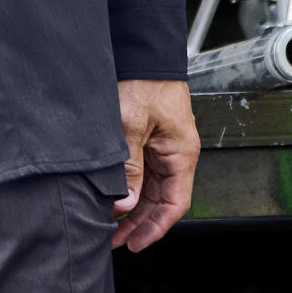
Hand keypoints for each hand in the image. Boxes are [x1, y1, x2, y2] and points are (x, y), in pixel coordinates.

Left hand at [110, 78, 200, 250]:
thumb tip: (124, 203)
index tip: (135, 242)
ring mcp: (163, 145)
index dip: (156, 227)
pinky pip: (143, 170)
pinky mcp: (150, 136)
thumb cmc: (144, 80)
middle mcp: (176, 152)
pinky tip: (115, 196)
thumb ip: (129, 166)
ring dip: (133, 206)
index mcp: (181, 153)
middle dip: (140, 222)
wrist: (142, 50)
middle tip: (115, 240)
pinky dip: (131, 186)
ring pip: (151, 187)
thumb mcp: (132, 124)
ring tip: (110, 224)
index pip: (175, 203)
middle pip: (162, 199)